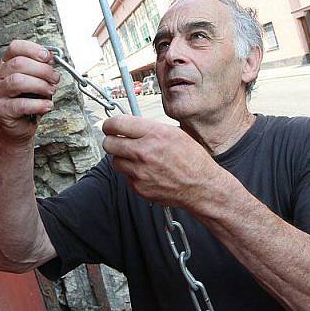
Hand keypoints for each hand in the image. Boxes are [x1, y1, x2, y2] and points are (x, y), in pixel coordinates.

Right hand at [0, 40, 60, 142]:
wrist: (19, 126)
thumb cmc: (28, 101)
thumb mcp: (36, 81)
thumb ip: (41, 69)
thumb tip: (51, 59)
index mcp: (5, 64)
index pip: (15, 48)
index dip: (33, 49)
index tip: (48, 57)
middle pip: (19, 63)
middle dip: (42, 70)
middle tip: (55, 78)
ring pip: (18, 81)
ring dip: (40, 85)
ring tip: (50, 91)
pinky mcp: (0, 109)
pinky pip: (21, 104)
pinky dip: (38, 104)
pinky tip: (47, 105)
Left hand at [101, 115, 229, 209]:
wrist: (200, 186)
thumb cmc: (192, 159)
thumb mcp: (174, 133)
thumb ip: (149, 128)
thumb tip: (130, 125)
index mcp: (154, 134)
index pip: (116, 124)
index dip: (110, 124)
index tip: (110, 126)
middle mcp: (144, 152)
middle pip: (109, 143)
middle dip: (112, 140)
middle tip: (118, 141)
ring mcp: (139, 171)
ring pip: (114, 160)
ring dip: (122, 157)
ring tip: (137, 158)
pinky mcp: (138, 187)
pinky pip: (125, 176)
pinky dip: (131, 172)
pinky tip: (145, 171)